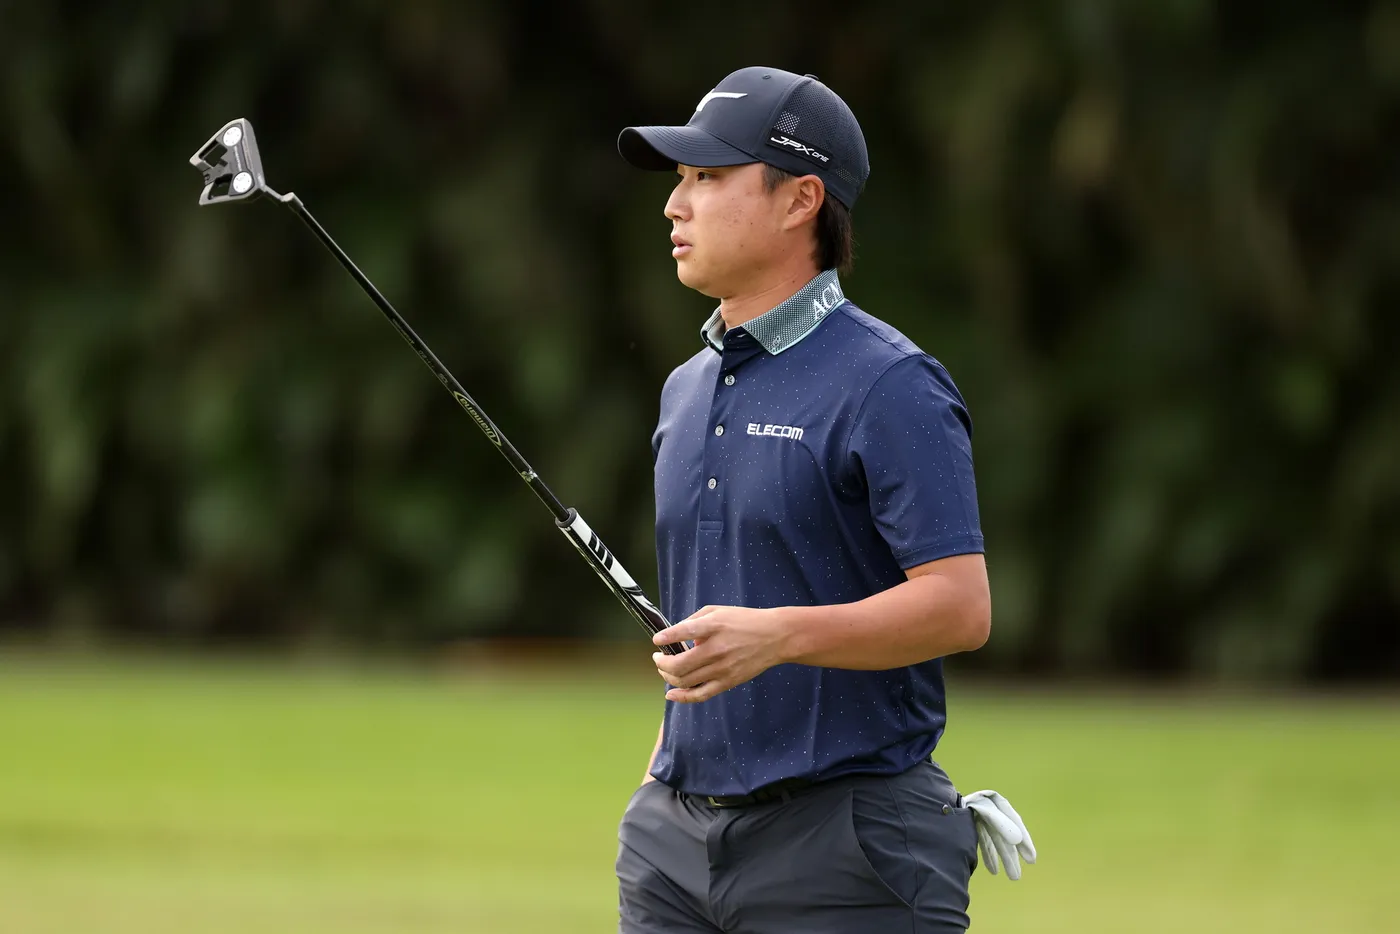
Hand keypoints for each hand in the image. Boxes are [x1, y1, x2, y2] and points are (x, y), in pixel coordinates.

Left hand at [651, 605, 787, 702]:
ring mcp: (723, 668)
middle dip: (661, 663)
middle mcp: (717, 649)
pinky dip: (682, 697)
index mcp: (715, 626)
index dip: (667, 637)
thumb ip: (694, 621)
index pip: (685, 632)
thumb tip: (676, 637)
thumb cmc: (744, 621)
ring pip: (685, 681)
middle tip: (657, 658)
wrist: (775, 637)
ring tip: (665, 670)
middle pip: (679, 664)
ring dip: (668, 676)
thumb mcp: (718, 611)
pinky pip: (700, 694)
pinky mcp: (728, 682)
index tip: (657, 640)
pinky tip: (670, 694)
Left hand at [962, 789, 1036, 880]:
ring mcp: (978, 816)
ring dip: (1003, 858)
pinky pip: (983, 840)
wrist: (933, 804)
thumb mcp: (981, 811)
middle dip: (1011, 855)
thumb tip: (1016, 839)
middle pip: (1004, 833)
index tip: (1031, 858)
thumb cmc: (958, 805)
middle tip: (1018, 876)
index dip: (1024, 839)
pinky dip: (989, 854)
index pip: (1013, 820)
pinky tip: (994, 870)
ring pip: (995, 840)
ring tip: (1012, 876)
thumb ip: (999, 823)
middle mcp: (988, 807)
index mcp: (992, 800)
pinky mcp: (970, 824)